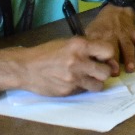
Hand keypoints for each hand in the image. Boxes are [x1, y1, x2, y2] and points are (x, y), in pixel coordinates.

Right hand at [2, 37, 119, 95]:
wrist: (25, 68)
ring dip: (94, 82)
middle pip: (106, 72)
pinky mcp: (68, 91)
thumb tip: (103, 55)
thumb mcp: (67, 43)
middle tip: (96, 70)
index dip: (107, 55)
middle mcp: (78, 61)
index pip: (108, 51)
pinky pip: (84, 91)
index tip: (102, 57)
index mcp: (79, 45)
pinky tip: (72, 82)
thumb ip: (85, 48)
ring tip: (86, 78)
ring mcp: (73, 78)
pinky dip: (81, 87)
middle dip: (103, 71)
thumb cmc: (46, 53)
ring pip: (98, 85)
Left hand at [85, 4, 134, 73]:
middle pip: (113, 47)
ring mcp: (125, 34)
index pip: (98, 46)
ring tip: (130, 69)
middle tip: (114, 73)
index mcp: (99, 34)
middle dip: (114, 60)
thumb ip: (88, 44)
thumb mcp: (90, 30)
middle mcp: (113, 34)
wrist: (117, 9)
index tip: (98, 68)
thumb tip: (83, 60)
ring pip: (128, 46)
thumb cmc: (102, 25)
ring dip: (130, 57)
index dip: (98, 57)